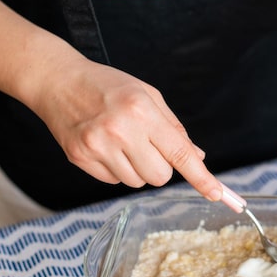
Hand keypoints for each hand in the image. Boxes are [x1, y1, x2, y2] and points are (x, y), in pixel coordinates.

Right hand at [31, 57, 224, 201]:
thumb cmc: (107, 86)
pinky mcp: (80, 159)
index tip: (218, 195)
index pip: (179, 153)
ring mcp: (97, 147)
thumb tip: (198, 157)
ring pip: (136, 182)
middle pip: (160, 177)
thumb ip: (174, 128)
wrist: (57, 81)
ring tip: (121, 142)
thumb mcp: (147, 95)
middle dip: (161, 167)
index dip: (201, 178)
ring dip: (136, 169)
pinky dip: (115, 169)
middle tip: (146, 145)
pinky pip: (113, 181)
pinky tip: (104, 146)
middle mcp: (120, 131)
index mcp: (142, 111)